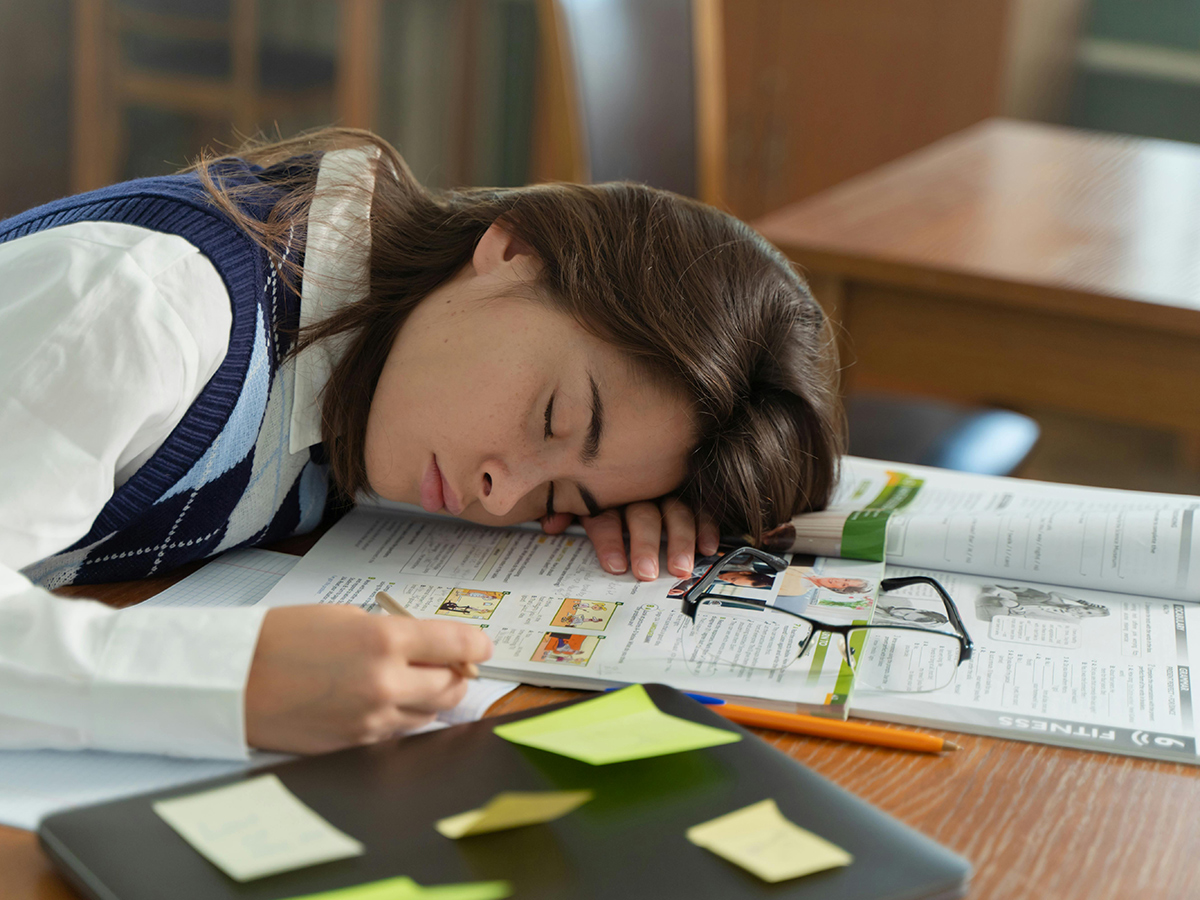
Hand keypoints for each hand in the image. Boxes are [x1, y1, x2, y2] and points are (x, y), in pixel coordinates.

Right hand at [245, 605, 492, 753]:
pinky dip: (401, 717)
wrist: (232, 679)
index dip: (477, 645)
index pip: (457, 645)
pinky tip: (381, 701)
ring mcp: (372, 720)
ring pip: (429, 714)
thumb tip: (429, 647)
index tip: (482, 646)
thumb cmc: (282, 637)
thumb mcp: (346, 616)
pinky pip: (398, 732)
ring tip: (407, 680)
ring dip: (429, 697)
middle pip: (452, 686)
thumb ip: (394, 632)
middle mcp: (386, 684)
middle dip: (456, 673)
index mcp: (385, 640)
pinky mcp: (356, 745)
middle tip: (448, 663)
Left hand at [541, 498, 719, 581]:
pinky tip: (708, 547)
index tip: (614, 566)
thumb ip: (562, 508)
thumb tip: (552, 525)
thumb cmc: (588, 485)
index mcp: (604, 492)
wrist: (623, 446)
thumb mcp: (570, 495)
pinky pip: (699, 507)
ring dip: (679, 539)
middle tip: (647, 572)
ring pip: (674, 511)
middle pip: (642, 514)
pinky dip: (706, 525)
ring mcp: (663, 489)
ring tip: (681, 568)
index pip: (606, 514)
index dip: (609, 540)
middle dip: (645, 543)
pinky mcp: (687, 494)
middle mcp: (635, 489)